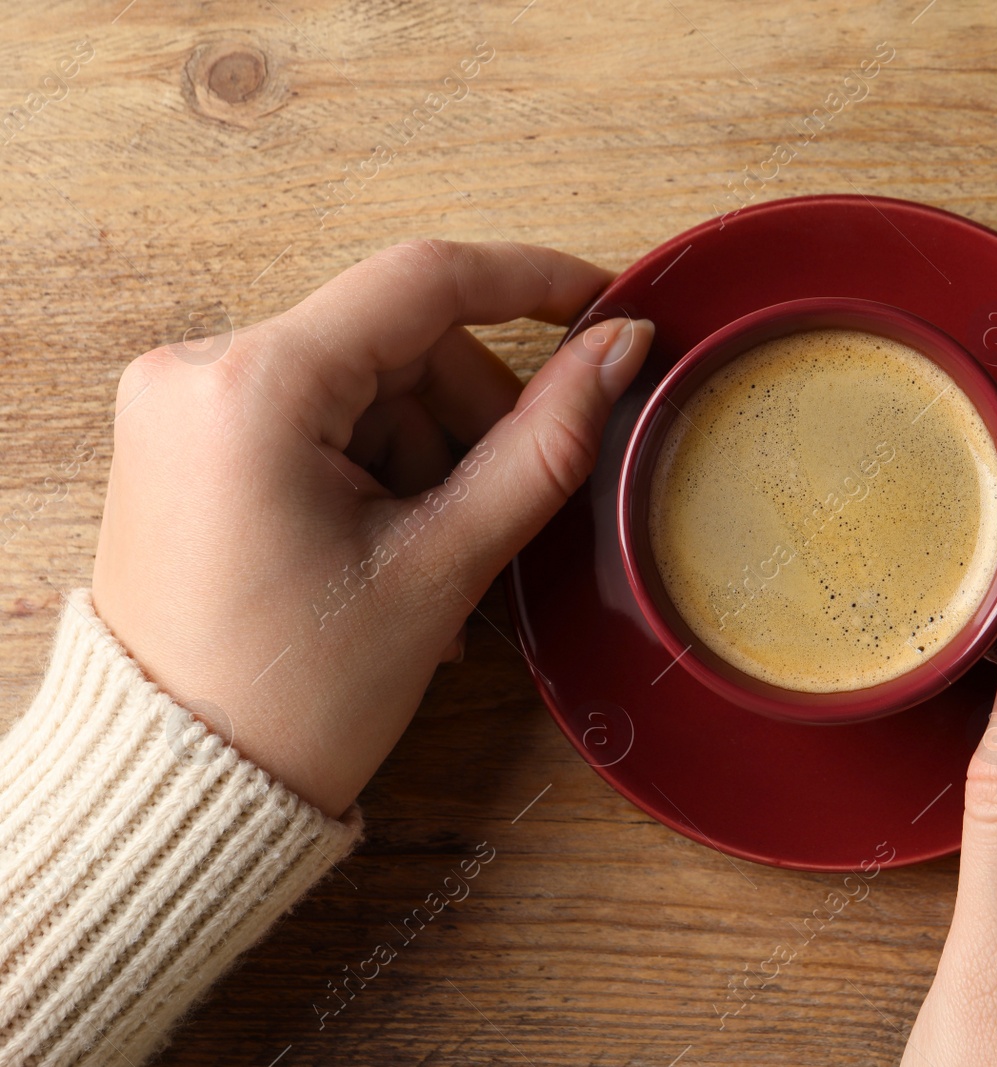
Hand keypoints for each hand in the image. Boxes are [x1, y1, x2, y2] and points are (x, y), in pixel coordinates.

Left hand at [92, 239, 653, 815]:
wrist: (177, 788)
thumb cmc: (293, 698)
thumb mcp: (442, 565)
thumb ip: (545, 443)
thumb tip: (621, 350)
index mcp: (252, 388)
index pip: (421, 283)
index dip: (532, 282)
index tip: (607, 303)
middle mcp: (199, 370)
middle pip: (396, 343)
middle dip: (470, 417)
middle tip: (496, 515)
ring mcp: (184, 404)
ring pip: (365, 383)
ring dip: (427, 454)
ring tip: (432, 562)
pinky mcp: (187, 440)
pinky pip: (318, 416)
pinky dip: (378, 468)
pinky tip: (392, 548)